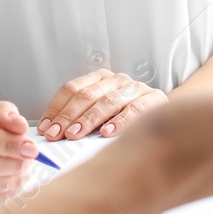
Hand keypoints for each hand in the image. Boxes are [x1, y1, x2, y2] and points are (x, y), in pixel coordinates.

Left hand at [38, 70, 167, 140]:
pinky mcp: (153, 99)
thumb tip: (51, 133)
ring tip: (75, 134)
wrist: (167, 117)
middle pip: (86, 95)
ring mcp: (135, 88)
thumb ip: (79, 118)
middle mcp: (117, 80)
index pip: (72, 89)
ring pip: (107, 101)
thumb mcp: (101, 113)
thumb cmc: (125, 118)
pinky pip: (134, 109)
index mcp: (100, 78)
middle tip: (56, 134)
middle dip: (68, 116)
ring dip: (88, 120)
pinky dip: (120, 122)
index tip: (45, 128)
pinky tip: (107, 133)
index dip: (56, 108)